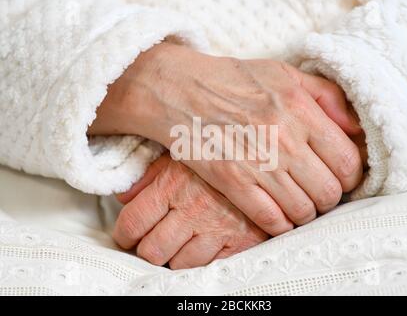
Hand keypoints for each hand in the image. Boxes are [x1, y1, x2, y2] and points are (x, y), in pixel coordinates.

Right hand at [91, 42, 363, 235]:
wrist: (180, 90)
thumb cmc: (234, 80)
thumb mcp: (285, 74)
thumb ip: (328, 97)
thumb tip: (357, 128)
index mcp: (301, 111)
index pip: (347, 161)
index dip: (351, 177)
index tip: (342, 178)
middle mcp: (284, 140)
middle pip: (329, 192)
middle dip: (329, 198)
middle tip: (319, 192)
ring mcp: (258, 164)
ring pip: (303, 210)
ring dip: (305, 213)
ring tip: (299, 205)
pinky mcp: (233, 183)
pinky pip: (271, 220)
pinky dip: (281, 225)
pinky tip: (280, 217)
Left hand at [114, 153, 268, 269]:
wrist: (269, 159)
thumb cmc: (220, 154)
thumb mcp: (181, 152)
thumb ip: (149, 174)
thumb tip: (123, 196)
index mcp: (172, 185)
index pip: (132, 223)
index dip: (125, 234)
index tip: (129, 235)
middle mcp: (192, 209)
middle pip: (152, 251)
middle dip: (149, 249)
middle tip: (154, 240)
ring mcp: (217, 228)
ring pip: (179, 263)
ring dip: (176, 256)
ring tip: (183, 241)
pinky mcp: (240, 241)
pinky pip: (210, 266)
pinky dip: (203, 260)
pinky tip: (205, 244)